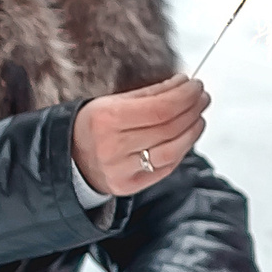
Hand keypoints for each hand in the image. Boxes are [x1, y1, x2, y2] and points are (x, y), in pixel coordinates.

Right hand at [73, 76, 208, 196]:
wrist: (70, 159)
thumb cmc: (94, 126)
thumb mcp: (112, 102)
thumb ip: (149, 94)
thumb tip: (183, 84)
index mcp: (105, 119)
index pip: (160, 108)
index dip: (185, 96)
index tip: (195, 85)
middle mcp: (112, 147)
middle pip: (168, 128)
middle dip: (192, 110)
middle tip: (202, 98)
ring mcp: (120, 170)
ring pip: (171, 151)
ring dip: (192, 132)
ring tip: (198, 117)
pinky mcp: (128, 186)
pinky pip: (165, 168)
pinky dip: (180, 150)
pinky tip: (186, 137)